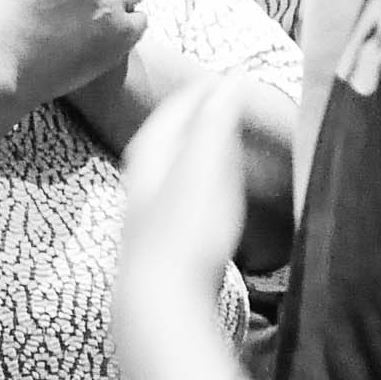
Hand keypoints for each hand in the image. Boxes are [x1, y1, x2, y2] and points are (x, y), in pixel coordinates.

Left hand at [116, 76, 265, 318]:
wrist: (161, 301)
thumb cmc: (185, 231)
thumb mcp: (205, 166)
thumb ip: (215, 120)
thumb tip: (229, 79)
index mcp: (150, 150)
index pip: (179, 104)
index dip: (209, 89)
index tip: (237, 78)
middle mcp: (143, 175)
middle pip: (174, 132)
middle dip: (206, 116)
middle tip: (237, 106)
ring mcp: (150, 208)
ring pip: (179, 164)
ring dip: (208, 151)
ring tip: (236, 147)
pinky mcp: (163, 237)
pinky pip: (188, 193)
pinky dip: (209, 183)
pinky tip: (223, 198)